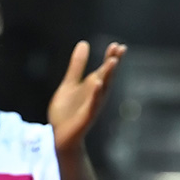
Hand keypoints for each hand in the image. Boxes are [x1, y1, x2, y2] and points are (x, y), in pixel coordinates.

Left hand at [48, 41, 125, 155]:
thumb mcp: (69, 84)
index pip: (104, 69)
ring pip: (103, 88)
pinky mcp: (86, 116)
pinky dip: (95, 94)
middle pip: (107, 76)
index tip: (117, 45)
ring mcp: (92, 105)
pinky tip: (97, 83)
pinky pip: (93, 104)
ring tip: (112, 61)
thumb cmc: (66, 111)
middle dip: (113, 63)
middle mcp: (96, 94)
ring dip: (108, 75)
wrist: (59, 135)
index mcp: (92, 86)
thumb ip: (76, 66)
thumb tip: (83, 43)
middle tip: (120, 49)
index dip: (110, 57)